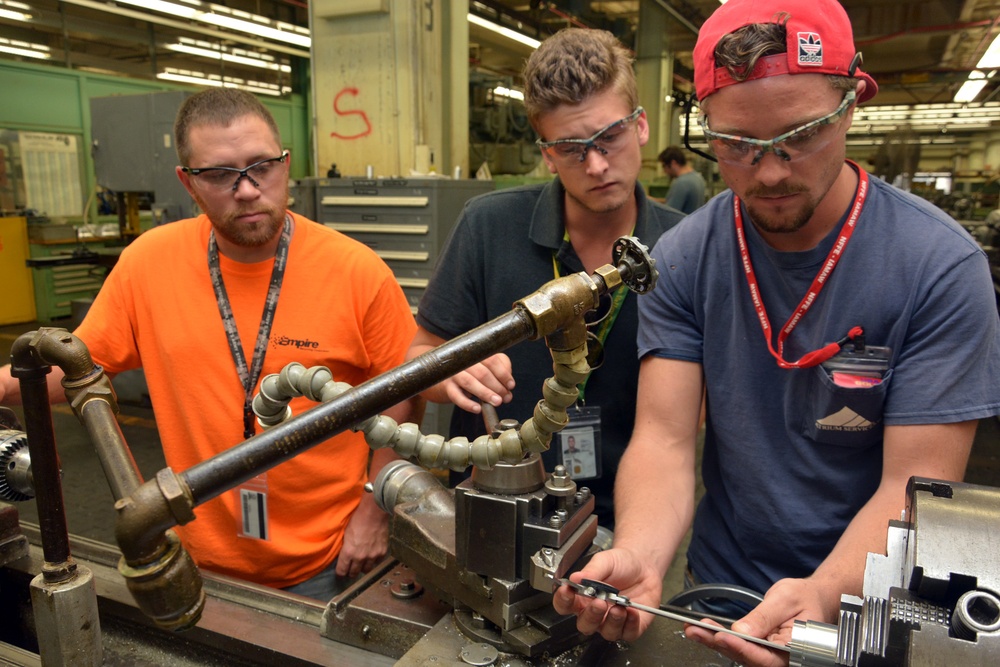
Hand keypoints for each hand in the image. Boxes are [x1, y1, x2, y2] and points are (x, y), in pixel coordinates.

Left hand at [335, 495, 388, 578]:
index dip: (340, 573)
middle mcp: (360, 557)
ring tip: (361, 563)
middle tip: (350, 569)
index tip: (341, 572)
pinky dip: (374, 560)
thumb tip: (344, 556)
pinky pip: (377, 562)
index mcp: (348, 552)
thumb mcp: (345, 534)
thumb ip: (345, 548)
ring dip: (363, 567)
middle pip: (354, 573)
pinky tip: (372, 555)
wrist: (374, 513)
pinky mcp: (382, 552)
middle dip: (351, 572)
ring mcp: (372, 556)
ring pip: (366, 570)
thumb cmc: (357, 520)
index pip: (342, 571)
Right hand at [437, 353, 514, 412]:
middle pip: (482, 372)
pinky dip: (467, 404)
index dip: (503, 374)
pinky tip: (478, 409)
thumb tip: (509, 383)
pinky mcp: (448, 387)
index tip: (511, 385)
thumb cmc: (473, 370)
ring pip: (469, 382)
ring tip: (497, 402)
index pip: (491, 360)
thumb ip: (502, 367)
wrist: (448, 376)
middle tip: (506, 397)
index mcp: (475, 352)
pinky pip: (456, 396)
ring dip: (485, 393)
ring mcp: (454, 373)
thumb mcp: (489, 364)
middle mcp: (463, 361)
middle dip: (497, 386)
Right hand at [551, 548, 663, 641]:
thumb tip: (576, 577)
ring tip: (619, 607)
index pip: (565, 605)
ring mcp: (612, 621)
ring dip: (612, 622)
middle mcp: (596, 612)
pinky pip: (628, 633)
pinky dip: (630, 624)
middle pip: (585, 624)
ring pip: (607, 632)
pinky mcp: (631, 626)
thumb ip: (591, 571)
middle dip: (591, 615)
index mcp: (583, 596)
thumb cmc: (621, 564)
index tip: (567, 591)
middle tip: (598, 602)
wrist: (644, 565)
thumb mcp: (605, 561)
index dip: (563, 600)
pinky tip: (632, 611)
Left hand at [684, 577, 834, 666]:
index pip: (766, 656)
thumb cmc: (805, 597)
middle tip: (697, 631)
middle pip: (749, 657)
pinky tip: (702, 630)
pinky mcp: (760, 648)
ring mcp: (770, 654)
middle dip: (721, 644)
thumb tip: (742, 630)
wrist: (813, 597)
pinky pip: (739, 646)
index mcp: (796, 649)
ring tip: (693, 629)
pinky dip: (720, 638)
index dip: (743, 648)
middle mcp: (783, 657)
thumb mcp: (786, 599)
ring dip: (715, 642)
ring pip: (740, 653)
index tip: (722, 637)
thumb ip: (765, 617)